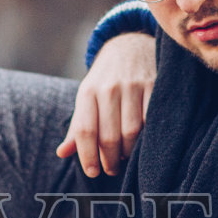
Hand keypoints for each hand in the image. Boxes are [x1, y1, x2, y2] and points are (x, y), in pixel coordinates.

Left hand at [59, 32, 155, 176]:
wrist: (130, 45)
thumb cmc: (105, 80)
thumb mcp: (86, 97)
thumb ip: (77, 126)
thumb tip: (62, 153)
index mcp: (87, 92)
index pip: (85, 130)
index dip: (87, 156)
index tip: (92, 172)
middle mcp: (109, 88)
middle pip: (109, 136)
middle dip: (109, 160)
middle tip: (111, 169)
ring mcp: (133, 86)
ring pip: (131, 132)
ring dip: (129, 152)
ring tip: (126, 156)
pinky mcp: (155, 86)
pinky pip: (151, 120)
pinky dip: (147, 137)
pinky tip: (143, 143)